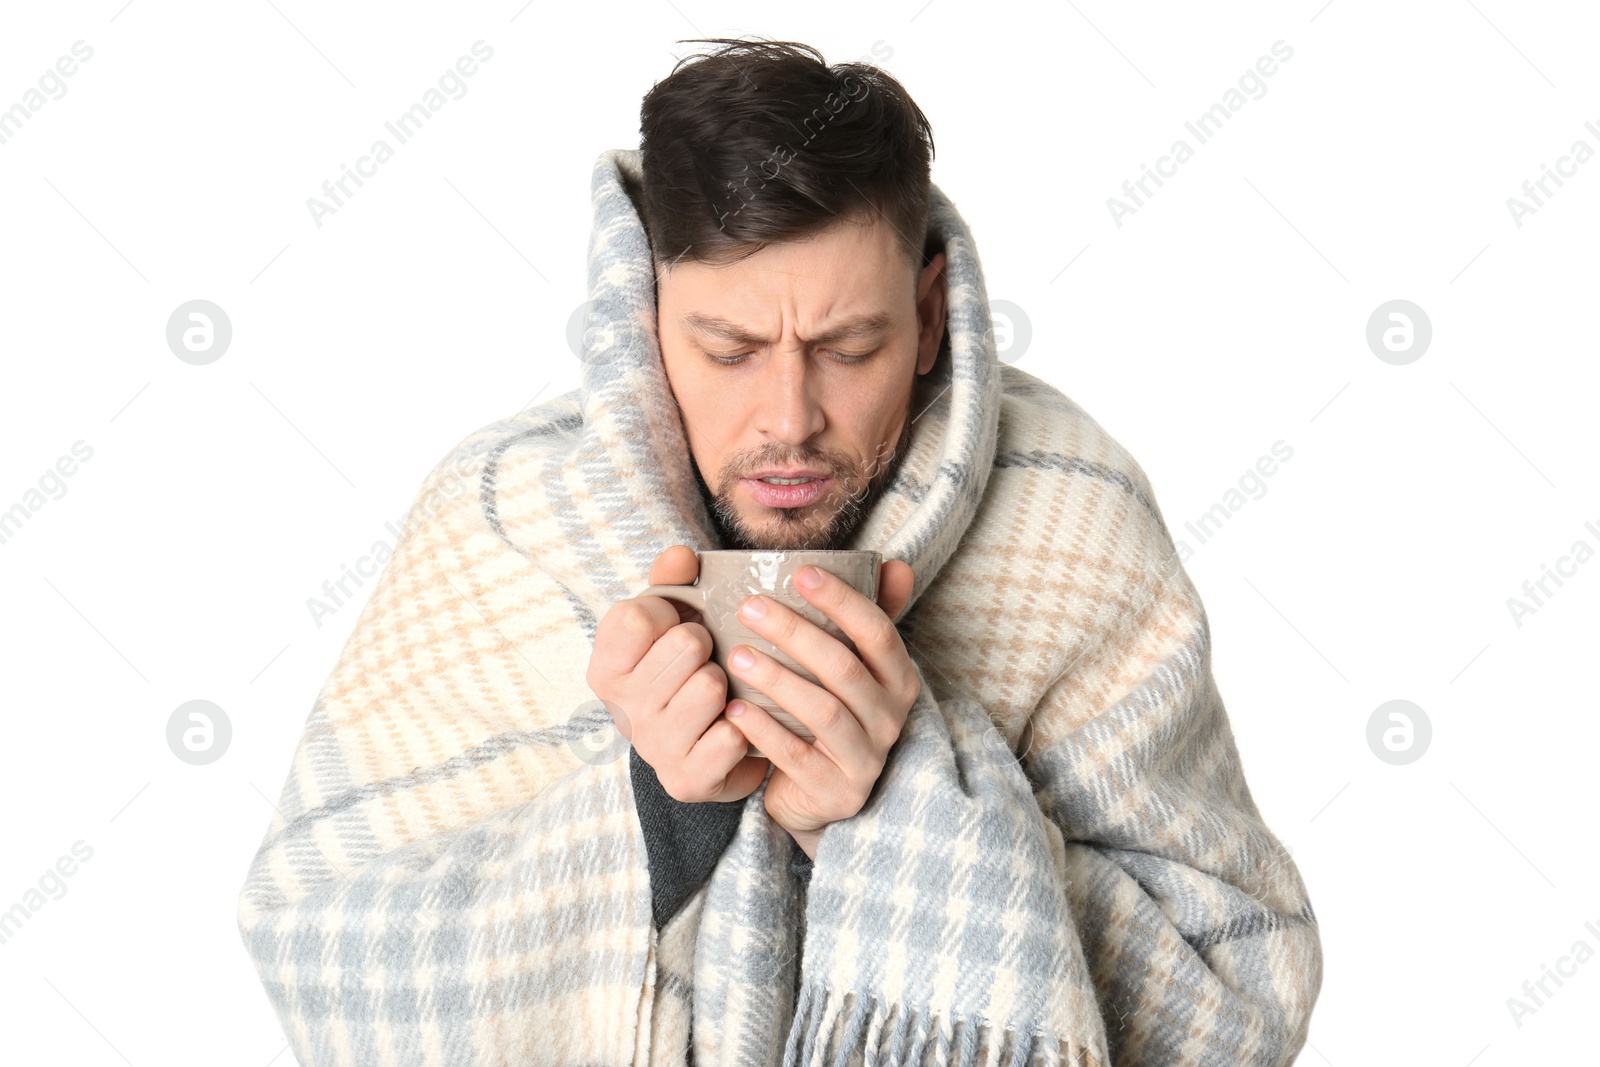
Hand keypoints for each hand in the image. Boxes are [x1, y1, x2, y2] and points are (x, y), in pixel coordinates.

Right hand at [585, 545, 769, 802]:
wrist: (703, 751)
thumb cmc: (684, 674)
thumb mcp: (670, 620)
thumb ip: (671, 579)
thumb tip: (682, 556)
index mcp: (605, 667)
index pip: (638, 616)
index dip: (670, 613)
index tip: (675, 628)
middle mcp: (621, 709)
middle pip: (686, 645)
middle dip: (707, 648)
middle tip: (703, 665)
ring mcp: (652, 747)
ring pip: (710, 687)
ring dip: (728, 686)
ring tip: (719, 696)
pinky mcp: (686, 780)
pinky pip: (732, 734)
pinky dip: (743, 727)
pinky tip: (731, 727)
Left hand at [723, 558, 918, 857]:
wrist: (819, 796)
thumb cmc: (832, 716)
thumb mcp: (854, 669)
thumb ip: (869, 618)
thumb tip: (894, 565)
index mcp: (898, 680)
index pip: (877, 631)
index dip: (842, 600)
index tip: (800, 571)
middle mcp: (891, 718)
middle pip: (844, 667)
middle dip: (795, 632)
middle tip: (748, 607)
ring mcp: (866, 758)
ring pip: (822, 711)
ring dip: (776, 679)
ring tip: (735, 656)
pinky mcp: (837, 792)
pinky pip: (796, 756)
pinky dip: (764, 730)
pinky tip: (733, 708)